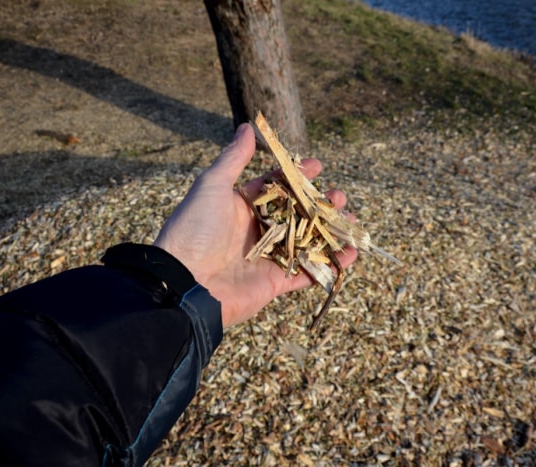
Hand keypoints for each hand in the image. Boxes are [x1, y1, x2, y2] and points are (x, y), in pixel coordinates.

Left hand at [154, 124, 357, 328]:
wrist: (184, 283)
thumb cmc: (195, 230)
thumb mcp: (212, 186)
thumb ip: (234, 159)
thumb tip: (248, 126)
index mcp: (242, 206)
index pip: (276, 187)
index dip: (297, 176)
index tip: (318, 166)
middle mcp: (257, 231)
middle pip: (297, 214)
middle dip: (320, 204)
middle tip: (339, 196)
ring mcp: (267, 257)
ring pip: (307, 242)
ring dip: (331, 232)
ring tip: (352, 221)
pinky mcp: (275, 282)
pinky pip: (308, 273)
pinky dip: (331, 265)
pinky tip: (352, 253)